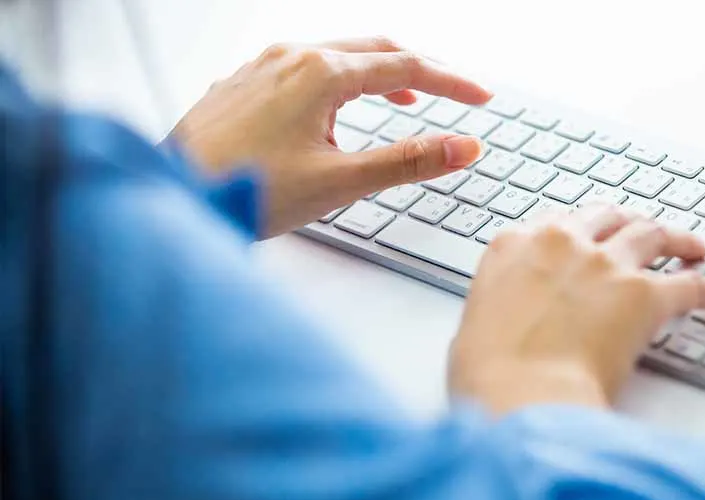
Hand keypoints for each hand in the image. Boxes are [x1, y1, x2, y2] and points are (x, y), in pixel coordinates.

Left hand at [169, 37, 491, 236]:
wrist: (171, 192)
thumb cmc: (244, 188)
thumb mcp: (340, 181)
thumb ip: (408, 161)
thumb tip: (463, 147)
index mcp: (320, 72)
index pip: (406, 67)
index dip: (451, 82)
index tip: (480, 97)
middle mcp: (291, 57)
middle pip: (374, 49)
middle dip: (419, 69)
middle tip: (452, 90)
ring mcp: (263, 66)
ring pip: (337, 55)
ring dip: (378, 74)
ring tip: (402, 101)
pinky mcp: (244, 84)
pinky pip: (304, 68)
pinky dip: (339, 81)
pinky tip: (335, 110)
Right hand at [448, 206, 704, 414]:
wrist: (518, 393)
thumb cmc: (487, 372)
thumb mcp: (477, 322)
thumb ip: (502, 303)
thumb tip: (512, 318)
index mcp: (515, 245)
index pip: (556, 223)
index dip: (580, 230)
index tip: (590, 237)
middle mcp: (561, 243)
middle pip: (606, 217)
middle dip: (628, 222)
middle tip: (644, 233)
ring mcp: (604, 264)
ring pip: (651, 233)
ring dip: (675, 238)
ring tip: (693, 247)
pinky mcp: (643, 294)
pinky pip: (692, 285)